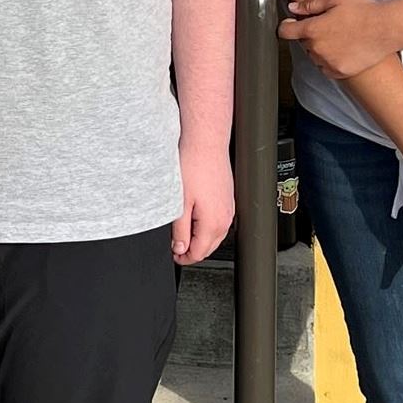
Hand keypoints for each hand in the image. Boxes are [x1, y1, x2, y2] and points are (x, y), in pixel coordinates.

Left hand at [172, 138, 233, 264]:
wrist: (206, 144)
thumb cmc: (193, 166)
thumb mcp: (179, 203)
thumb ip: (180, 230)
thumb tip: (179, 248)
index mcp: (214, 223)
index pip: (200, 253)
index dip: (184, 258)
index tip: (173, 256)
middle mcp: (226, 218)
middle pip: (209, 247)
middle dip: (192, 250)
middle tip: (175, 247)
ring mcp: (229, 208)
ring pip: (215, 234)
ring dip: (200, 238)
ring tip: (182, 232)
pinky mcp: (228, 199)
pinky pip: (219, 220)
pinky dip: (207, 225)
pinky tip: (194, 216)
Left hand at [279, 0, 396, 80]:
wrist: (386, 29)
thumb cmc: (361, 11)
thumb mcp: (333, 0)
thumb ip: (309, 5)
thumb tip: (292, 8)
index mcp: (312, 30)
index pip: (285, 32)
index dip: (286, 27)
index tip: (291, 25)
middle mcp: (317, 48)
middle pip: (303, 43)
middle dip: (310, 36)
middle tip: (328, 27)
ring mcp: (328, 62)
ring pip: (314, 57)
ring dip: (320, 50)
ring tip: (339, 38)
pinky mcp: (340, 72)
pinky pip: (326, 69)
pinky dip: (329, 62)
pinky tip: (343, 51)